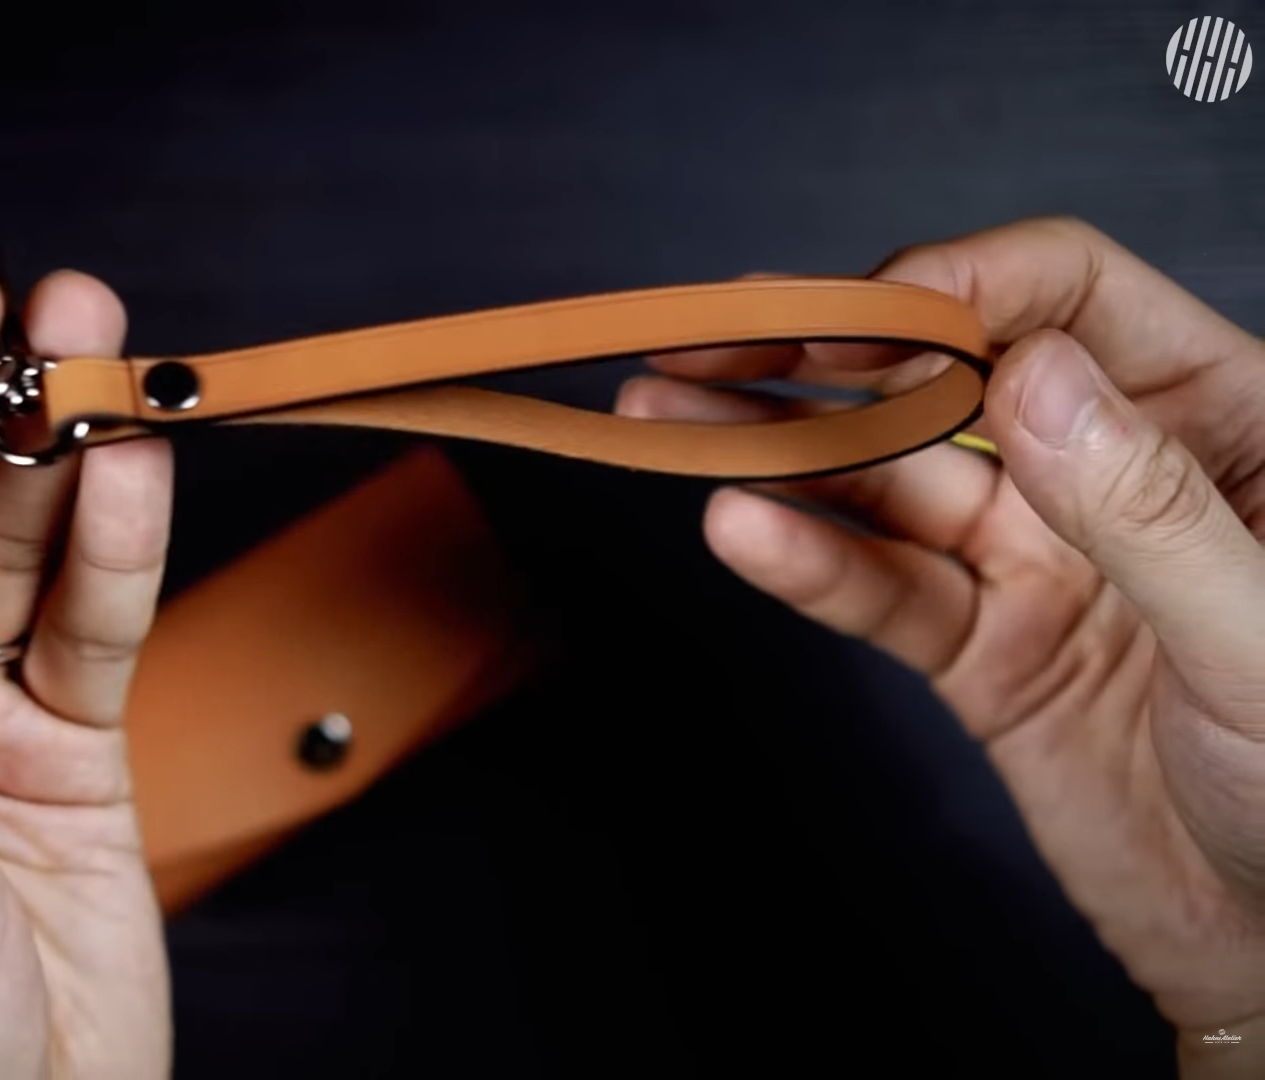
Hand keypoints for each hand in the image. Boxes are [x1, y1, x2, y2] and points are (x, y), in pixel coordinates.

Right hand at [615, 217, 1264, 1076]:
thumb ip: (1147, 504)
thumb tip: (1028, 370)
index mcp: (1219, 420)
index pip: (1068, 296)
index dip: (954, 288)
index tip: (856, 315)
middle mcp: (1106, 471)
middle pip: (945, 376)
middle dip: (818, 352)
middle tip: (702, 339)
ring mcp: (1035, 559)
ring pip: (887, 481)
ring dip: (772, 450)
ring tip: (663, 420)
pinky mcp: (980, 649)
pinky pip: (882, 592)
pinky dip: (807, 564)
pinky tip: (739, 531)